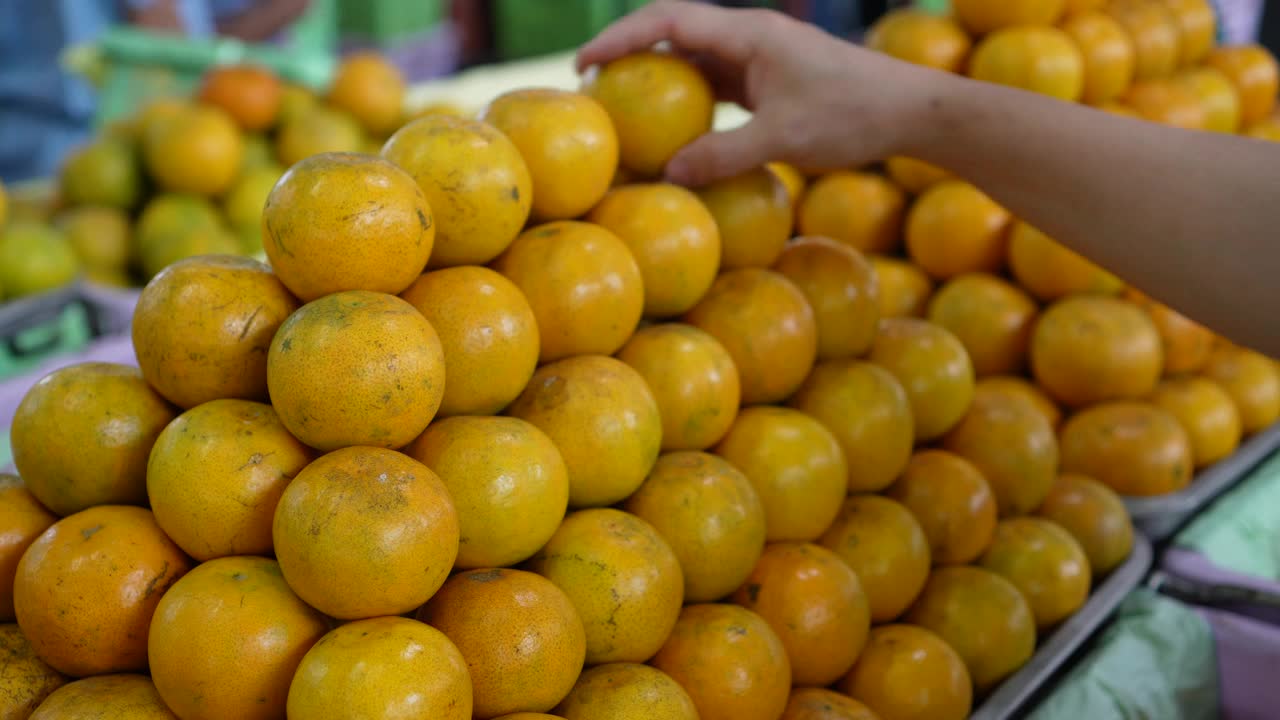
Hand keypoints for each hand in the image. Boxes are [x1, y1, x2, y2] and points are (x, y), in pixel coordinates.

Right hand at [578, 1, 941, 184]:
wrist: (911, 112)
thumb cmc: (853, 118)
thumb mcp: (785, 140)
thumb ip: (724, 155)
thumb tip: (669, 173)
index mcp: (751, 34)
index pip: (670, 20)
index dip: (622, 37)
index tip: (585, 62)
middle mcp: (752, 38)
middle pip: (676, 32)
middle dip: (631, 52)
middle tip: (592, 84)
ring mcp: (762, 59)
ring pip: (697, 59)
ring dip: (660, 78)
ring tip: (623, 107)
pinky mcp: (772, 82)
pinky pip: (719, 85)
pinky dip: (690, 102)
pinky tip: (674, 130)